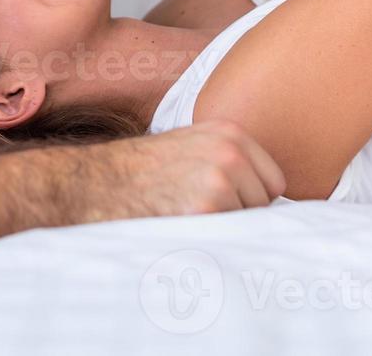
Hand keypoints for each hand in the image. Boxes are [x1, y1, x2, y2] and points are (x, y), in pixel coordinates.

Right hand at [86, 120, 286, 220]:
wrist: (97, 181)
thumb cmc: (143, 170)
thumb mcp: (191, 145)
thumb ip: (229, 160)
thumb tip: (269, 198)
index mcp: (229, 133)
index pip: (274, 182)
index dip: (250, 197)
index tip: (223, 200)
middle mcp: (230, 152)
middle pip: (264, 205)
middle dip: (238, 213)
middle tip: (195, 206)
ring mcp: (219, 179)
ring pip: (246, 223)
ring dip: (222, 226)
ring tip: (184, 212)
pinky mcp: (205, 208)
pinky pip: (227, 236)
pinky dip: (208, 238)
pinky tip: (180, 223)